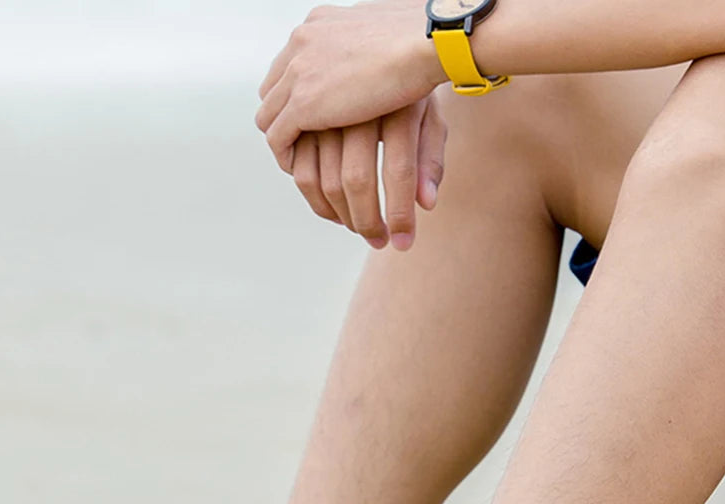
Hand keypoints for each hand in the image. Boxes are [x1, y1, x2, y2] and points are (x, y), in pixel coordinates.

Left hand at [257, 2, 447, 172]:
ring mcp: (298, 71)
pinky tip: (305, 172)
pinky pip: (277, 138)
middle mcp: (302, 41)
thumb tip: (376, 69)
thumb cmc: (424, 43)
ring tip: (303, 164)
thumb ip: (367, 54)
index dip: (294, 95)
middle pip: (273, 89)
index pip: (289, 64)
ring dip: (283, 141)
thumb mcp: (386, 41)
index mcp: (320, 23)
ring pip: (269, 116)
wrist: (426, 41)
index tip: (311, 120)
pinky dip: (286, 157)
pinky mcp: (303, 102)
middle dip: (283, 119)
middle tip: (302, 145)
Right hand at [291, 94, 446, 250]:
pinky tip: (322, 195)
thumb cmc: (411, 83)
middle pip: (356, 180)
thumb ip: (430, 160)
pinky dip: (303, 181)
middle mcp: (360, 103)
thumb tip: (427, 204)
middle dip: (365, 221)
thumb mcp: (430, 118)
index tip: (402, 243)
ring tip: (347, 221)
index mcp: (398, 105)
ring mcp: (327, 102)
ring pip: (320, 175)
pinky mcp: (302, 102)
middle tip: (374, 239)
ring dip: (333, 210)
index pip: (400, 172)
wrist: (383, 39)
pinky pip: (293, 157)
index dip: (400, 214)